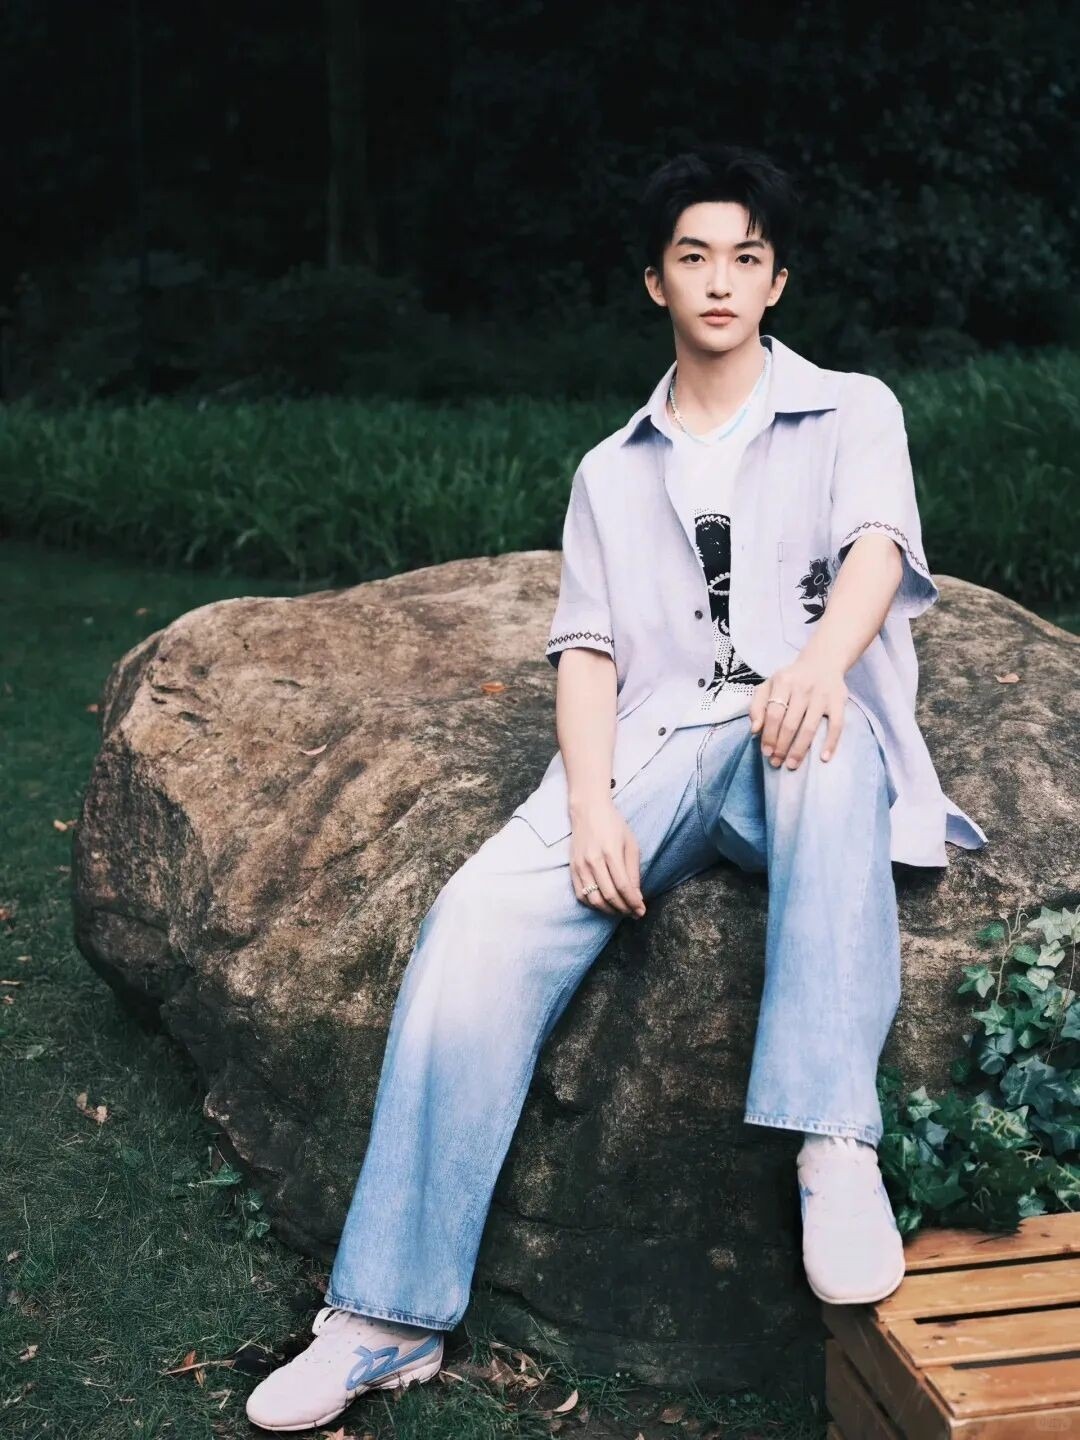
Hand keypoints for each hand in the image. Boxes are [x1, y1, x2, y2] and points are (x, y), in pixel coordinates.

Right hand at [569, 800, 645, 918]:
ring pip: (594, 899)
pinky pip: (581, 894)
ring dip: (609, 910)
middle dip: (624, 909)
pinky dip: (593, 904)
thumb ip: (633, 871)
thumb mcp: (630, 844)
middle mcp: (593, 860)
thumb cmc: (613, 825)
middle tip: (634, 913)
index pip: (623, 886)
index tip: (641, 911)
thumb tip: (637, 897)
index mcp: (611, 852)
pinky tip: (604, 904)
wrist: (588, 810)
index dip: (634, 902)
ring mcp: (580, 865)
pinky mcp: (572, 868)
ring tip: (620, 911)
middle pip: (609, 895)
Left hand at [749, 657, 847, 770]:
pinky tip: (823, 758)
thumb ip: (757, 706)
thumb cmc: (791, 679)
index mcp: (783, 681)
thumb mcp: (769, 685)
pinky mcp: (839, 702)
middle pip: (790, 724)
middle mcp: (803, 687)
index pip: (773, 713)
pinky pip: (836, 726)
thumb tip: (754, 730)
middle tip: (776, 763)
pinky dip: (831, 743)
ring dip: (800, 750)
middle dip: (781, 747)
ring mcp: (822, 695)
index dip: (768, 735)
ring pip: (810, 728)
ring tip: (792, 764)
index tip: (766, 752)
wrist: (823, 661)